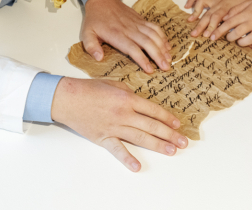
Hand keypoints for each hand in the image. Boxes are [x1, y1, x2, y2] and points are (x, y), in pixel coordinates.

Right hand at [51, 77, 187, 171]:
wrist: (68, 98)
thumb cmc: (90, 88)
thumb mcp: (114, 84)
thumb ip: (130, 93)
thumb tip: (141, 103)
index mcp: (128, 99)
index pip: (153, 110)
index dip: (167, 118)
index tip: (178, 124)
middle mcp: (124, 114)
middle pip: (152, 125)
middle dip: (170, 134)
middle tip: (183, 142)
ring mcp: (114, 127)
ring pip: (140, 137)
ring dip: (158, 145)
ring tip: (172, 151)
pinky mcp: (103, 137)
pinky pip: (117, 149)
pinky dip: (127, 159)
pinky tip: (137, 166)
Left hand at [82, 0, 171, 71]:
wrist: (102, 0)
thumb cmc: (95, 19)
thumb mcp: (86, 33)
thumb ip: (91, 47)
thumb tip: (99, 58)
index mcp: (117, 35)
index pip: (133, 49)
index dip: (143, 59)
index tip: (150, 70)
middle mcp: (129, 29)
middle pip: (148, 43)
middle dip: (158, 56)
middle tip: (166, 67)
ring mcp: (137, 24)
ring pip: (154, 35)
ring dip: (163, 47)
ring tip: (169, 59)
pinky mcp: (141, 20)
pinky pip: (154, 27)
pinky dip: (162, 36)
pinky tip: (167, 45)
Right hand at [185, 0, 251, 37]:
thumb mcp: (244, 11)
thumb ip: (237, 21)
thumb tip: (234, 35)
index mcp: (227, 8)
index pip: (217, 18)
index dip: (212, 27)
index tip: (209, 36)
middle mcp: (219, 3)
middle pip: (208, 14)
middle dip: (201, 25)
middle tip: (195, 35)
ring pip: (201, 4)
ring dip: (195, 12)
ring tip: (189, 21)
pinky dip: (192, 0)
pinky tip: (187, 6)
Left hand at [208, 0, 251, 49]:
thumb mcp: (249, 3)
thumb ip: (236, 9)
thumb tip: (224, 18)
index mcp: (248, 13)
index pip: (229, 23)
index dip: (219, 30)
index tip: (212, 36)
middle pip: (237, 33)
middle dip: (229, 38)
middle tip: (228, 38)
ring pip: (248, 41)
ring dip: (241, 43)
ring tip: (240, 41)